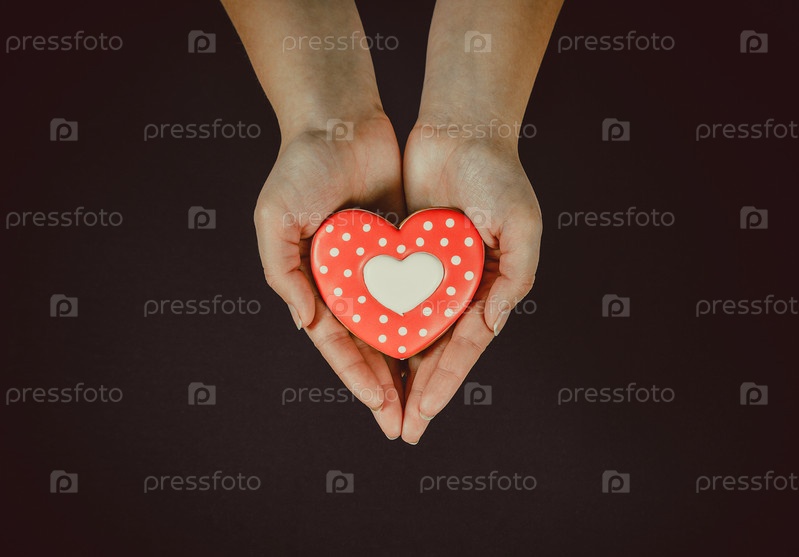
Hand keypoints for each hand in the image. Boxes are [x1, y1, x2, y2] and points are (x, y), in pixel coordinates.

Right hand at [254, 114, 405, 438]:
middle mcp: (343, 282)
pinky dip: (425, 319)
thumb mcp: (275, 218)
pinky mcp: (400, 248)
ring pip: (394, 326)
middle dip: (385, 386)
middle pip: (367, 345)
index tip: (382, 410)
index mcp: (312, 283)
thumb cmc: (299, 166)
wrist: (340, 120)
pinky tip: (443, 345)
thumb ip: (283, 273)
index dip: (358, 379)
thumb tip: (306, 325)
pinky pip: (415, 291)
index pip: (337, 344)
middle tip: (406, 424)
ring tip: (427, 398)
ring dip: (408, 363)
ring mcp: (373, 268)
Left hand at [400, 125, 542, 442]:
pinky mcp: (409, 255)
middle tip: (399, 430)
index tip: (420, 418)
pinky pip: (393, 297)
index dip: (442, 386)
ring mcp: (434, 274)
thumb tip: (490, 328)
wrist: (461, 128)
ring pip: (412, 332)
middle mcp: (461, 288)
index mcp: (490, 289)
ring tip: (382, 404)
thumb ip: (514, 279)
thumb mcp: (520, 225)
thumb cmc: (497, 173)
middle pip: (436, 351)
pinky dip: (383, 325)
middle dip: (418, 392)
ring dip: (398, 368)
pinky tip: (366, 351)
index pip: (463, 349)